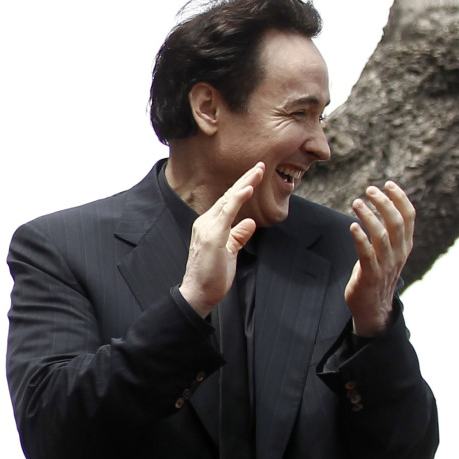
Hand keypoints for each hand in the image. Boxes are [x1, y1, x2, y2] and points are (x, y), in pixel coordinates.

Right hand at [178, 163, 260, 315]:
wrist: (198, 293)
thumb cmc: (212, 275)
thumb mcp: (230, 251)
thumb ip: (238, 235)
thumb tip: (249, 222)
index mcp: (209, 226)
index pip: (227, 202)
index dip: (242, 187)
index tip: (255, 174)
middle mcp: (205, 222)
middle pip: (228, 196)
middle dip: (245, 179)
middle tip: (260, 165)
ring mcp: (207, 228)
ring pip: (227, 200)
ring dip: (244, 184)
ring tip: (257, 171)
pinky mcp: (212, 236)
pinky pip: (227, 213)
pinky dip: (237, 199)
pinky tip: (247, 188)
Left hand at [345, 181, 413, 335]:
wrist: (373, 306)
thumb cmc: (376, 274)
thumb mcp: (388, 252)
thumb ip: (387, 234)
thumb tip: (380, 210)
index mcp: (405, 245)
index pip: (409, 216)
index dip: (400, 198)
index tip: (388, 184)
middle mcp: (398, 252)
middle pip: (396, 222)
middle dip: (384, 202)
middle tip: (370, 190)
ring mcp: (386, 264)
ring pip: (382, 235)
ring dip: (370, 216)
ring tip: (357, 202)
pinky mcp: (371, 274)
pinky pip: (367, 253)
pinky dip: (361, 238)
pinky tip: (352, 226)